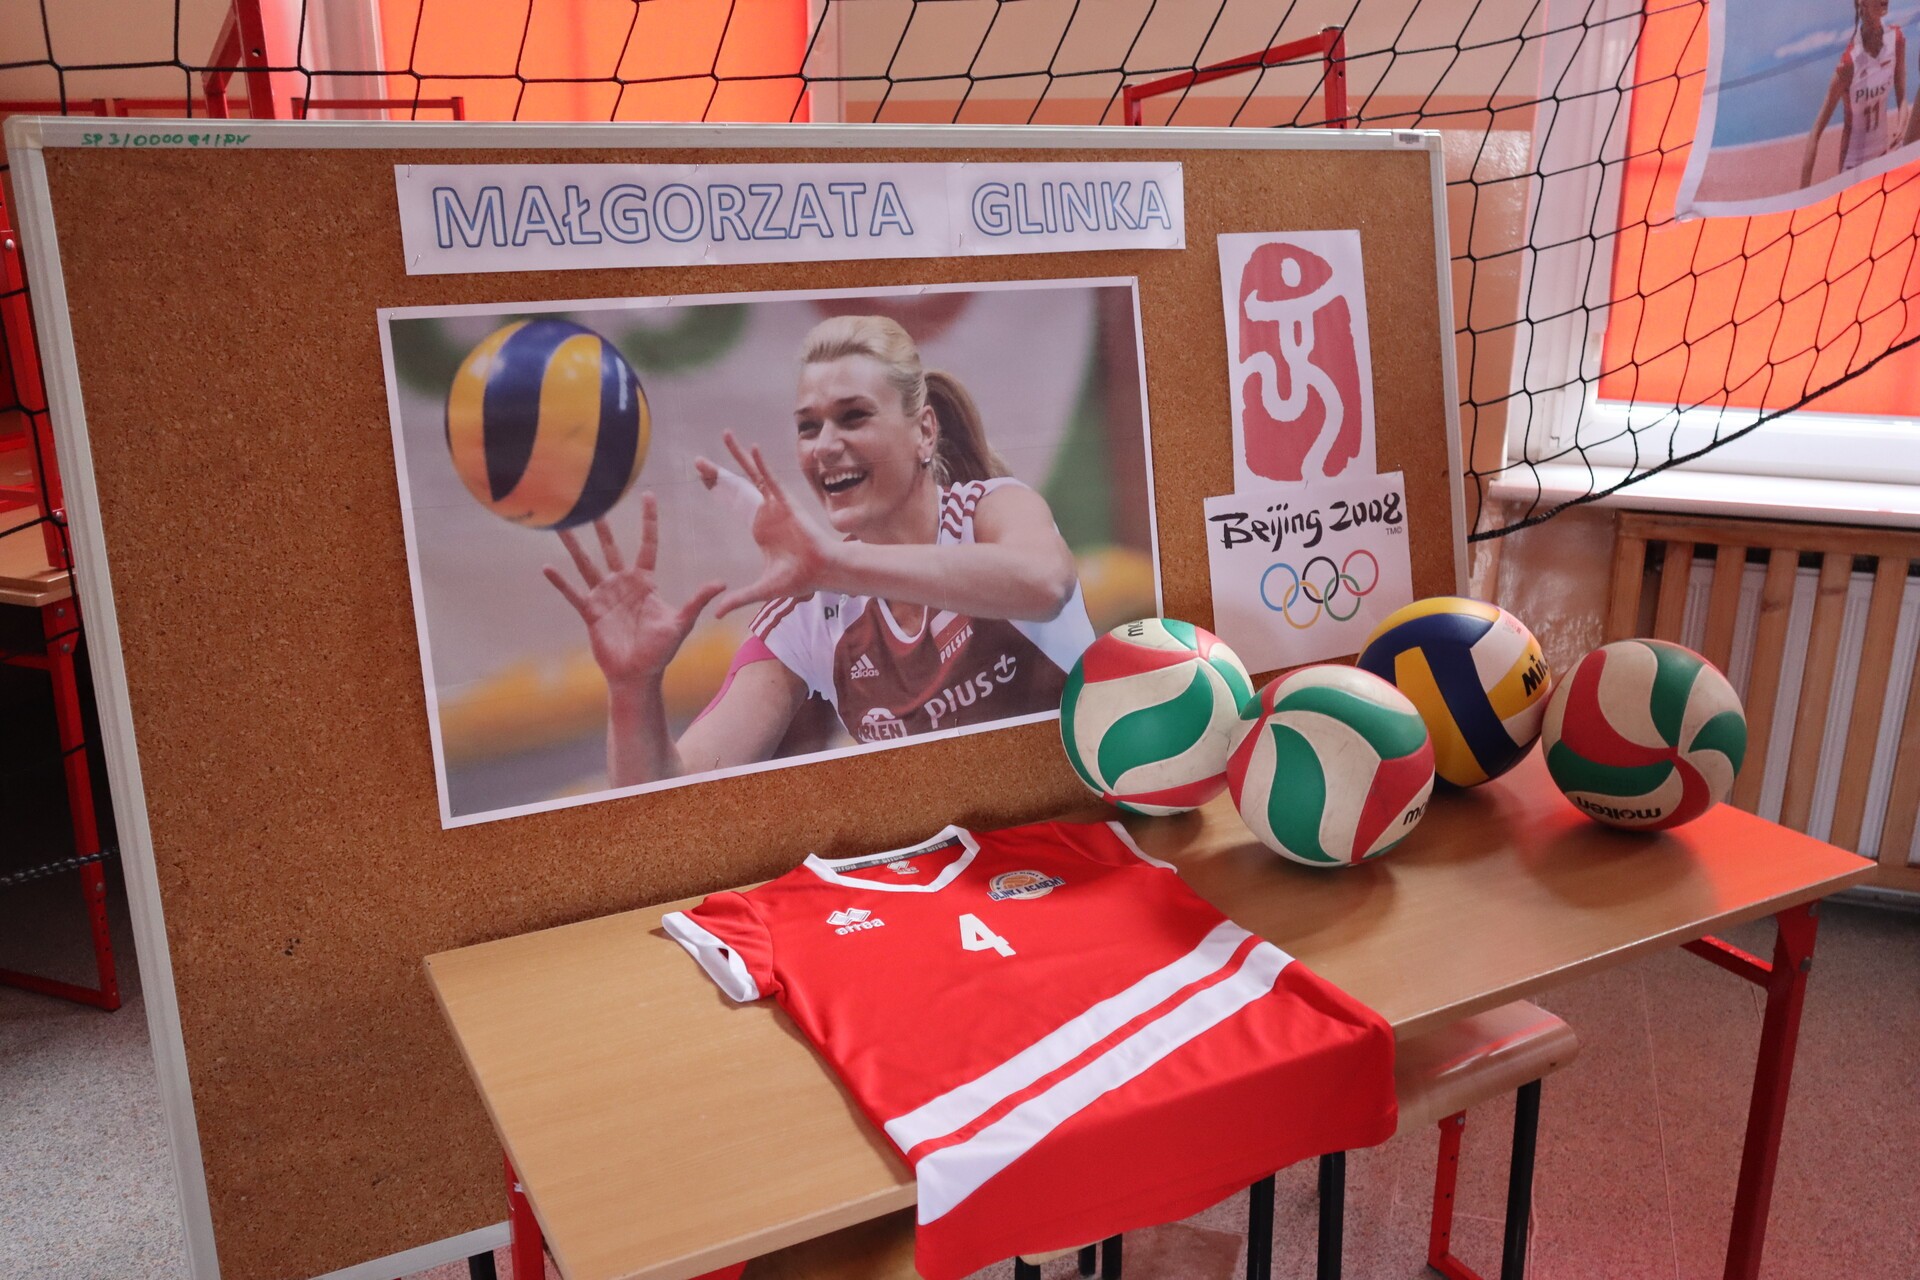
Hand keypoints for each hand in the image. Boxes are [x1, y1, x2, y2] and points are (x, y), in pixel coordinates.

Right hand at [544, 495, 724, 685]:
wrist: (638, 675)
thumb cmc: (661, 650)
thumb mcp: (681, 622)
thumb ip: (697, 601)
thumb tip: (721, 583)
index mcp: (645, 582)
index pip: (647, 544)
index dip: (648, 521)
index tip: (648, 495)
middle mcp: (622, 584)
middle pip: (610, 548)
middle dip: (602, 526)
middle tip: (593, 500)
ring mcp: (604, 596)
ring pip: (587, 564)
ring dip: (574, 545)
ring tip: (562, 524)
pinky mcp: (590, 612)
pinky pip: (573, 593)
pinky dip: (561, 582)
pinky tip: (547, 567)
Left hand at [710, 432, 836, 617]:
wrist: (821, 572)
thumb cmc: (799, 578)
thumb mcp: (761, 589)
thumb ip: (739, 598)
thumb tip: (717, 613)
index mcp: (759, 527)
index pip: (733, 503)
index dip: (718, 491)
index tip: (702, 478)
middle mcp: (766, 512)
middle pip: (737, 485)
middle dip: (718, 473)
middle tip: (699, 461)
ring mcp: (776, 505)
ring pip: (753, 474)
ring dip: (739, 456)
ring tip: (725, 436)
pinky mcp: (786, 503)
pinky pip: (771, 479)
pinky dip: (762, 464)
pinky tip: (752, 448)